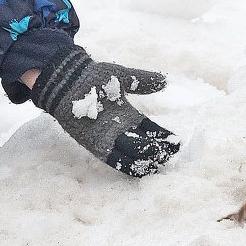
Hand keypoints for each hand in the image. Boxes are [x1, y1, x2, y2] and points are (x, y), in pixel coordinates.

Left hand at [31, 45, 179, 175]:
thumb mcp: (123, 76)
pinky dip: (126, 164)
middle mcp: (120, 128)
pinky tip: (139, 169)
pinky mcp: (95, 143)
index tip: (177, 143)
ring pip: (130, 153)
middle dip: (157, 151)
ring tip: (159, 165)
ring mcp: (108, 137)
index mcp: (128, 114)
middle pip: (143, 144)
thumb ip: (143, 81)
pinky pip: (113, 158)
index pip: (150, 129)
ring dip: (144, 160)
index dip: (163, 136)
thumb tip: (165, 81)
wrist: (67, 80)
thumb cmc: (93, 76)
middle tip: (171, 157)